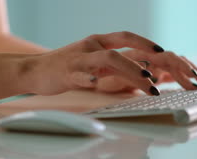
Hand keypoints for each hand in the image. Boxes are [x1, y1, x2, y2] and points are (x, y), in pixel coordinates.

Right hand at [25, 31, 196, 95]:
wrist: (35, 70)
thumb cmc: (66, 68)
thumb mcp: (91, 63)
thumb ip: (111, 65)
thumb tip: (138, 71)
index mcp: (97, 43)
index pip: (125, 37)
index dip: (144, 42)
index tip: (161, 50)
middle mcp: (90, 47)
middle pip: (119, 51)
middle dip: (141, 64)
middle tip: (156, 79)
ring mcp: (78, 59)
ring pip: (107, 59)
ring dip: (128, 70)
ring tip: (144, 80)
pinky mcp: (67, 73)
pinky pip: (80, 75)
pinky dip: (90, 78)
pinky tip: (98, 83)